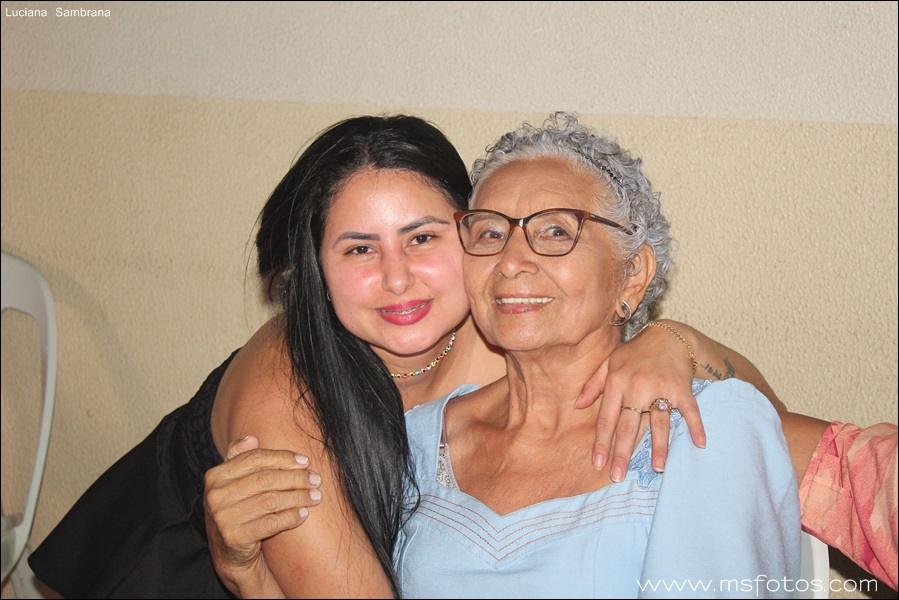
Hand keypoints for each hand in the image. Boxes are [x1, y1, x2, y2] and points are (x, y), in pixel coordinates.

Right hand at [204, 436, 321, 596]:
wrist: (230, 553)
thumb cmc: (239, 509)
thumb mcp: (233, 483)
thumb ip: (240, 458)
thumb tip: (251, 438)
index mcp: (215, 476)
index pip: (254, 459)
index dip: (282, 458)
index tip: (305, 461)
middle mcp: (215, 496)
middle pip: (265, 479)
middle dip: (295, 477)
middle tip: (316, 479)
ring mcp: (223, 518)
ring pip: (270, 500)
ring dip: (298, 496)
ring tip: (316, 496)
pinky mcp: (234, 538)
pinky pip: (271, 522)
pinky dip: (291, 516)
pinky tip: (304, 513)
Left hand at [575, 324, 705, 479]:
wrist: (668, 335)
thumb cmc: (635, 353)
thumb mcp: (610, 363)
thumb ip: (594, 385)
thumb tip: (578, 405)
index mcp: (617, 382)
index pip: (607, 419)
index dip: (602, 443)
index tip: (598, 463)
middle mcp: (636, 386)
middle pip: (628, 426)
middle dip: (623, 453)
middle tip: (618, 476)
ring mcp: (660, 387)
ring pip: (658, 422)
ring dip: (659, 446)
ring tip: (657, 468)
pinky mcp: (682, 387)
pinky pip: (690, 410)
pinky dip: (696, 426)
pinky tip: (700, 443)